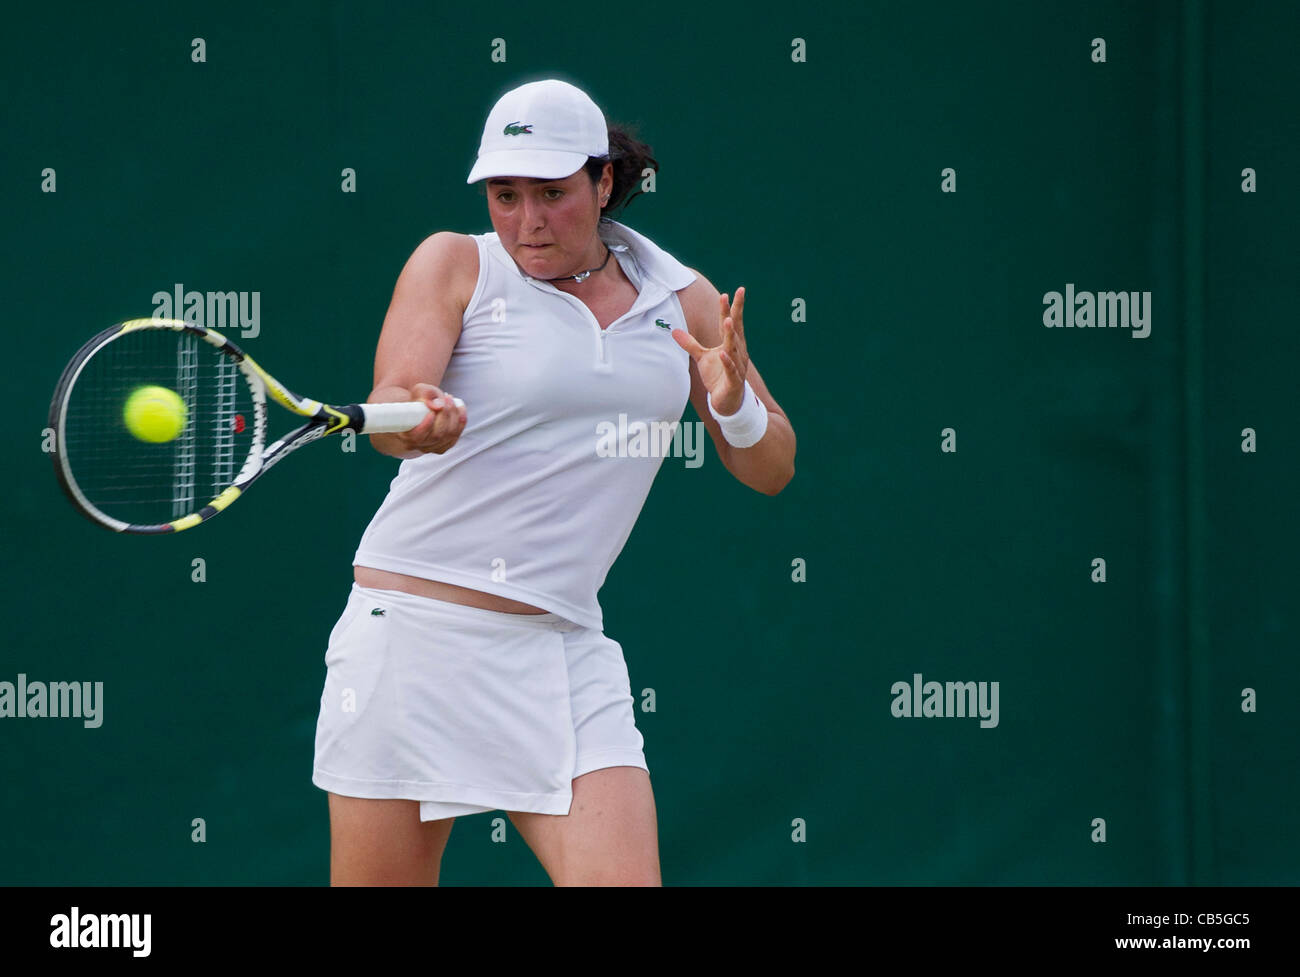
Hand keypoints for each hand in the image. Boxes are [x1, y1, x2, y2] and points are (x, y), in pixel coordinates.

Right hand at [394, 382, 466, 454]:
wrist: (419, 410)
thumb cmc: (417, 401)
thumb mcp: (418, 391)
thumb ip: (425, 394)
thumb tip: (438, 405)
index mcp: (404, 434)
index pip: (416, 437)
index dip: (425, 426)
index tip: (431, 412)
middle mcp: (417, 445)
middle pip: (436, 436)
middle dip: (444, 415)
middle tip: (446, 398)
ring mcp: (431, 448)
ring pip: (448, 436)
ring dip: (454, 416)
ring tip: (450, 399)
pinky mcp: (442, 446)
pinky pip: (455, 436)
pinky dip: (460, 421)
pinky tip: (459, 408)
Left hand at [672, 286, 749, 415]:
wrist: (728, 402)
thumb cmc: (717, 376)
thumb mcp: (702, 357)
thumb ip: (690, 344)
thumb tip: (674, 331)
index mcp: (731, 344)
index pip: (729, 323)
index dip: (728, 308)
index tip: (726, 293)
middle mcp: (737, 352)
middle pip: (736, 329)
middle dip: (736, 312)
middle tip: (738, 295)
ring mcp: (737, 366)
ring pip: (734, 348)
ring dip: (731, 335)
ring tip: (728, 321)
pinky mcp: (733, 381)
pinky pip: (731, 370)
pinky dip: (727, 362)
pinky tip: (723, 354)